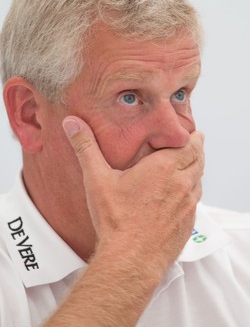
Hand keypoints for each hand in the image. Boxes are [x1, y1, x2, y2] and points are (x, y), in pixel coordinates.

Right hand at [63, 116, 203, 271]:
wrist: (131, 260)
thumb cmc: (116, 220)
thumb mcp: (97, 179)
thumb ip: (85, 147)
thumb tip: (72, 123)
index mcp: (164, 168)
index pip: (189, 144)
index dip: (191, 136)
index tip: (189, 131)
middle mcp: (181, 183)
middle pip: (198, 159)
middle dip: (196, 149)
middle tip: (192, 143)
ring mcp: (187, 204)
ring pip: (199, 180)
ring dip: (195, 170)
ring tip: (188, 166)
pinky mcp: (188, 223)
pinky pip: (196, 201)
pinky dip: (192, 192)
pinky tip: (181, 196)